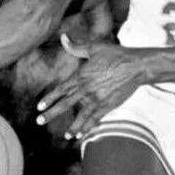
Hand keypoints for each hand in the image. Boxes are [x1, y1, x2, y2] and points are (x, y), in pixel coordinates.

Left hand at [36, 42, 150, 138]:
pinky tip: (82, 134)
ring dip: (72, 127)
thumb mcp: (94, 48)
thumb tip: (63, 37)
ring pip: (80, 116)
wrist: (135, 66)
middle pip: (65, 104)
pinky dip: (88, 127)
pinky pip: (95, 119)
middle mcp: (86, 89)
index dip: (49, 98)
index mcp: (81, 76)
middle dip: (51, 113)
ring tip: (65, 136)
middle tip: (39, 121)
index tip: (40, 107)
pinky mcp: (108, 105)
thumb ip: (76, 47)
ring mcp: (97, 99)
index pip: (61, 89)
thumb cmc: (116, 54)